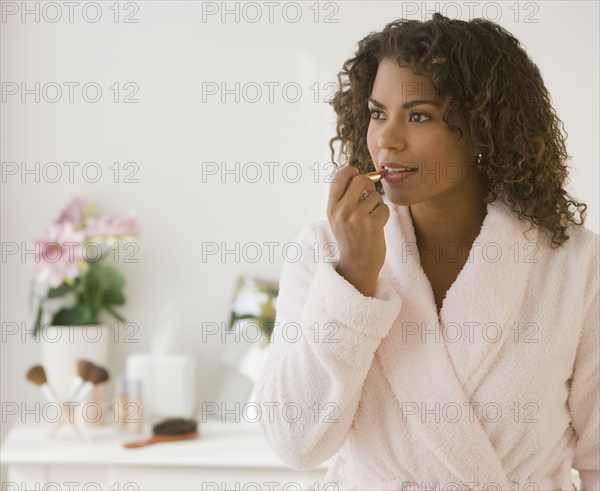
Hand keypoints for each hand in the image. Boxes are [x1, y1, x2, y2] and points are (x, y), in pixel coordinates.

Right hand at [326, 165, 389, 296]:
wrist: (357, 264)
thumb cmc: (351, 237)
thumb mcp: (338, 217)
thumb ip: (344, 197)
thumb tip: (359, 174)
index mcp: (331, 207)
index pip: (339, 176)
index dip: (351, 171)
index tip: (357, 175)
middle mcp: (341, 211)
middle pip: (360, 180)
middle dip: (369, 184)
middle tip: (368, 194)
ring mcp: (356, 217)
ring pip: (374, 195)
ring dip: (377, 204)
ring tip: (371, 217)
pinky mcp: (371, 224)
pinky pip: (384, 208)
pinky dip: (384, 215)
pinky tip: (377, 226)